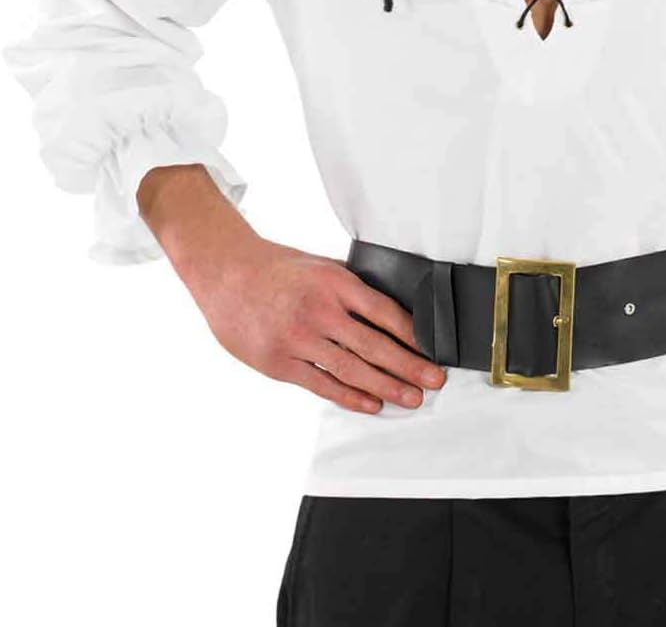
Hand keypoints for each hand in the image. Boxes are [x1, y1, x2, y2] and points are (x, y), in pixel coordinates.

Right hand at [185, 235, 447, 413]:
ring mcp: (299, 338)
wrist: (227, 273)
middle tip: (434, 380)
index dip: (412, 334)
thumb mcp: (320, 266)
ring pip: (352, 369)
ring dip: (386, 386)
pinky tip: (371, 403)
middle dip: (409, 366)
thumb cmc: (276, 268)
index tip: (432, 349)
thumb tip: (391, 309)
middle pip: (374, 344)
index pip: (384, 311)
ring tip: (411, 397)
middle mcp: (320, 311)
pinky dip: (350, 396)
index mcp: (335, 282)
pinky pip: (322, 383)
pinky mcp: (280, 362)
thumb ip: (350, 287)